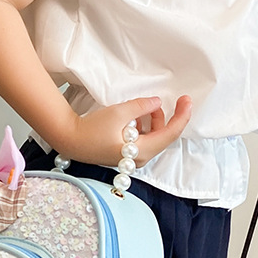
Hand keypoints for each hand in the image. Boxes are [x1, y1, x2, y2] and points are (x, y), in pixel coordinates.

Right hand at [64, 95, 192, 167]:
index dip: (182, 116)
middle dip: (170, 117)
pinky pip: (144, 140)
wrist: (71, 140)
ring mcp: (133, 159)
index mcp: (141, 151)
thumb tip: (157, 102)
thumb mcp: (120, 112)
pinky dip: (145, 126)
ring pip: (154, 138)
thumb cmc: (92, 129)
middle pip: (164, 137)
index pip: (170, 134)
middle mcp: (140, 159)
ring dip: (155, 120)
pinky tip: (137, 116)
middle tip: (177, 99)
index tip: (187, 100)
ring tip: (146, 106)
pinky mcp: (125, 155)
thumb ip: (142, 106)